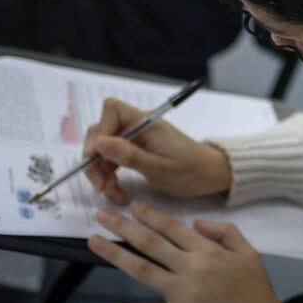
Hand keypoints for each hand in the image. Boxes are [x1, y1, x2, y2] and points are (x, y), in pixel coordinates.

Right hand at [83, 97, 231, 205]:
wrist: (209, 176)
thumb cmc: (190, 171)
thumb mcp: (160, 168)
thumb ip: (129, 156)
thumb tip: (99, 143)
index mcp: (147, 122)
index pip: (112, 110)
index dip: (99, 131)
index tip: (94, 157)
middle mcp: (138, 126)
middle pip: (102, 132)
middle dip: (95, 159)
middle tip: (101, 186)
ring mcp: (136, 138)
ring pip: (104, 148)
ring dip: (101, 171)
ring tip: (112, 192)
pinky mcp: (135, 150)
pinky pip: (112, 159)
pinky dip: (110, 176)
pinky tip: (118, 192)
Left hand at [89, 203, 292, 302]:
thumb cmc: (257, 291)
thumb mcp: (249, 253)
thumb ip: (225, 232)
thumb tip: (198, 222)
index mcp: (207, 252)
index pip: (172, 227)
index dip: (150, 214)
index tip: (133, 205)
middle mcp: (191, 269)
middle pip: (150, 243)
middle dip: (122, 226)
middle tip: (101, 215)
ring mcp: (181, 295)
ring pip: (142, 270)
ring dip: (115, 255)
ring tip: (95, 242)